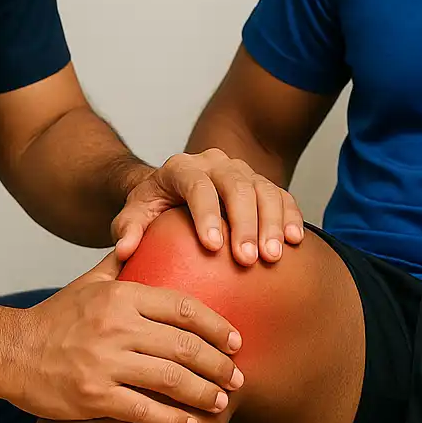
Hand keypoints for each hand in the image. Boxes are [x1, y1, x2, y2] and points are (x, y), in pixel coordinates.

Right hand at [6, 252, 244, 422]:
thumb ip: (122, 264)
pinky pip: (143, 410)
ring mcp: (105, 362)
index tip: (236, 341)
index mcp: (121, 296)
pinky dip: (171, 420)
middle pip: (184, 345)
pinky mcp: (93, 396)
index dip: (215, 325)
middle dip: (218, 364)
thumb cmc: (52, 319)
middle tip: (236, 378)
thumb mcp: (88, 283)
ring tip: (220, 402)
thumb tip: (144, 240)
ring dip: (203, 393)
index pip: (182, 307)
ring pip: (170, 379)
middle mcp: (116, 326)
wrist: (8, 352)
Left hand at [112, 148, 305, 265]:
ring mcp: (241, 171)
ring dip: (272, 222)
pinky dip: (290, 216)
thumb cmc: (154, 206)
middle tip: (247, 259)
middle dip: (245, 223)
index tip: (213, 246)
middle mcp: (214, 163)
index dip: (207, 214)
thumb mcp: (134, 213)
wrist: (173, 190)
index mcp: (181, 168)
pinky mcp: (261, 184)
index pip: (197, 185)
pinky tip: (295, 241)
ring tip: (273, 256)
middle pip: (236, 186)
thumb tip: (126, 249)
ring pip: (264, 189)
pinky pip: (281, 195)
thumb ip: (127, 228)